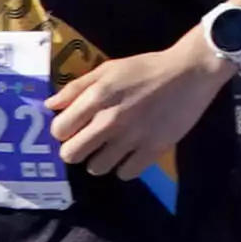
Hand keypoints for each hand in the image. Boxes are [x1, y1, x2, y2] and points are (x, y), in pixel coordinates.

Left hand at [48, 35, 224, 176]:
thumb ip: (77, 87)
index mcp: (96, 98)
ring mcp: (132, 138)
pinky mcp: (154, 149)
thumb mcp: (108, 69)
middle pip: (72, 155)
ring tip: (111, 149)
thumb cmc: (146, 68)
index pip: (59, 131)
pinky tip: (131, 155)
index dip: (63, 131)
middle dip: (76, 149)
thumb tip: (50, 106)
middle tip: (89, 142)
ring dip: (100, 160)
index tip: (73, 128)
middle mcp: (110, 121)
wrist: (190, 72)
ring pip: (97, 168)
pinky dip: (125, 167)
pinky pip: (126, 173)